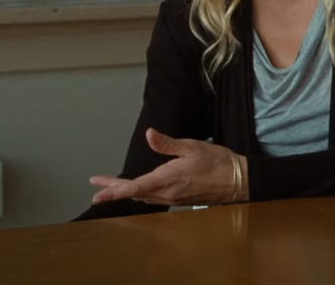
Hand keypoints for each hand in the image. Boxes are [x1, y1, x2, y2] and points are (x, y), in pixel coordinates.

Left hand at [89, 128, 248, 205]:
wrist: (237, 181)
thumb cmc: (217, 162)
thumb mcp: (192, 147)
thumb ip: (167, 144)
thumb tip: (148, 135)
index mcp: (167, 179)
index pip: (134, 187)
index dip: (113, 190)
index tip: (97, 194)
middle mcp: (167, 193)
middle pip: (134, 193)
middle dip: (114, 189)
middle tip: (96, 188)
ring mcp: (173, 198)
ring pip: (143, 196)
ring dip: (126, 191)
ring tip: (112, 186)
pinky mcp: (179, 199)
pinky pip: (154, 198)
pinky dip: (141, 193)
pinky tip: (138, 189)